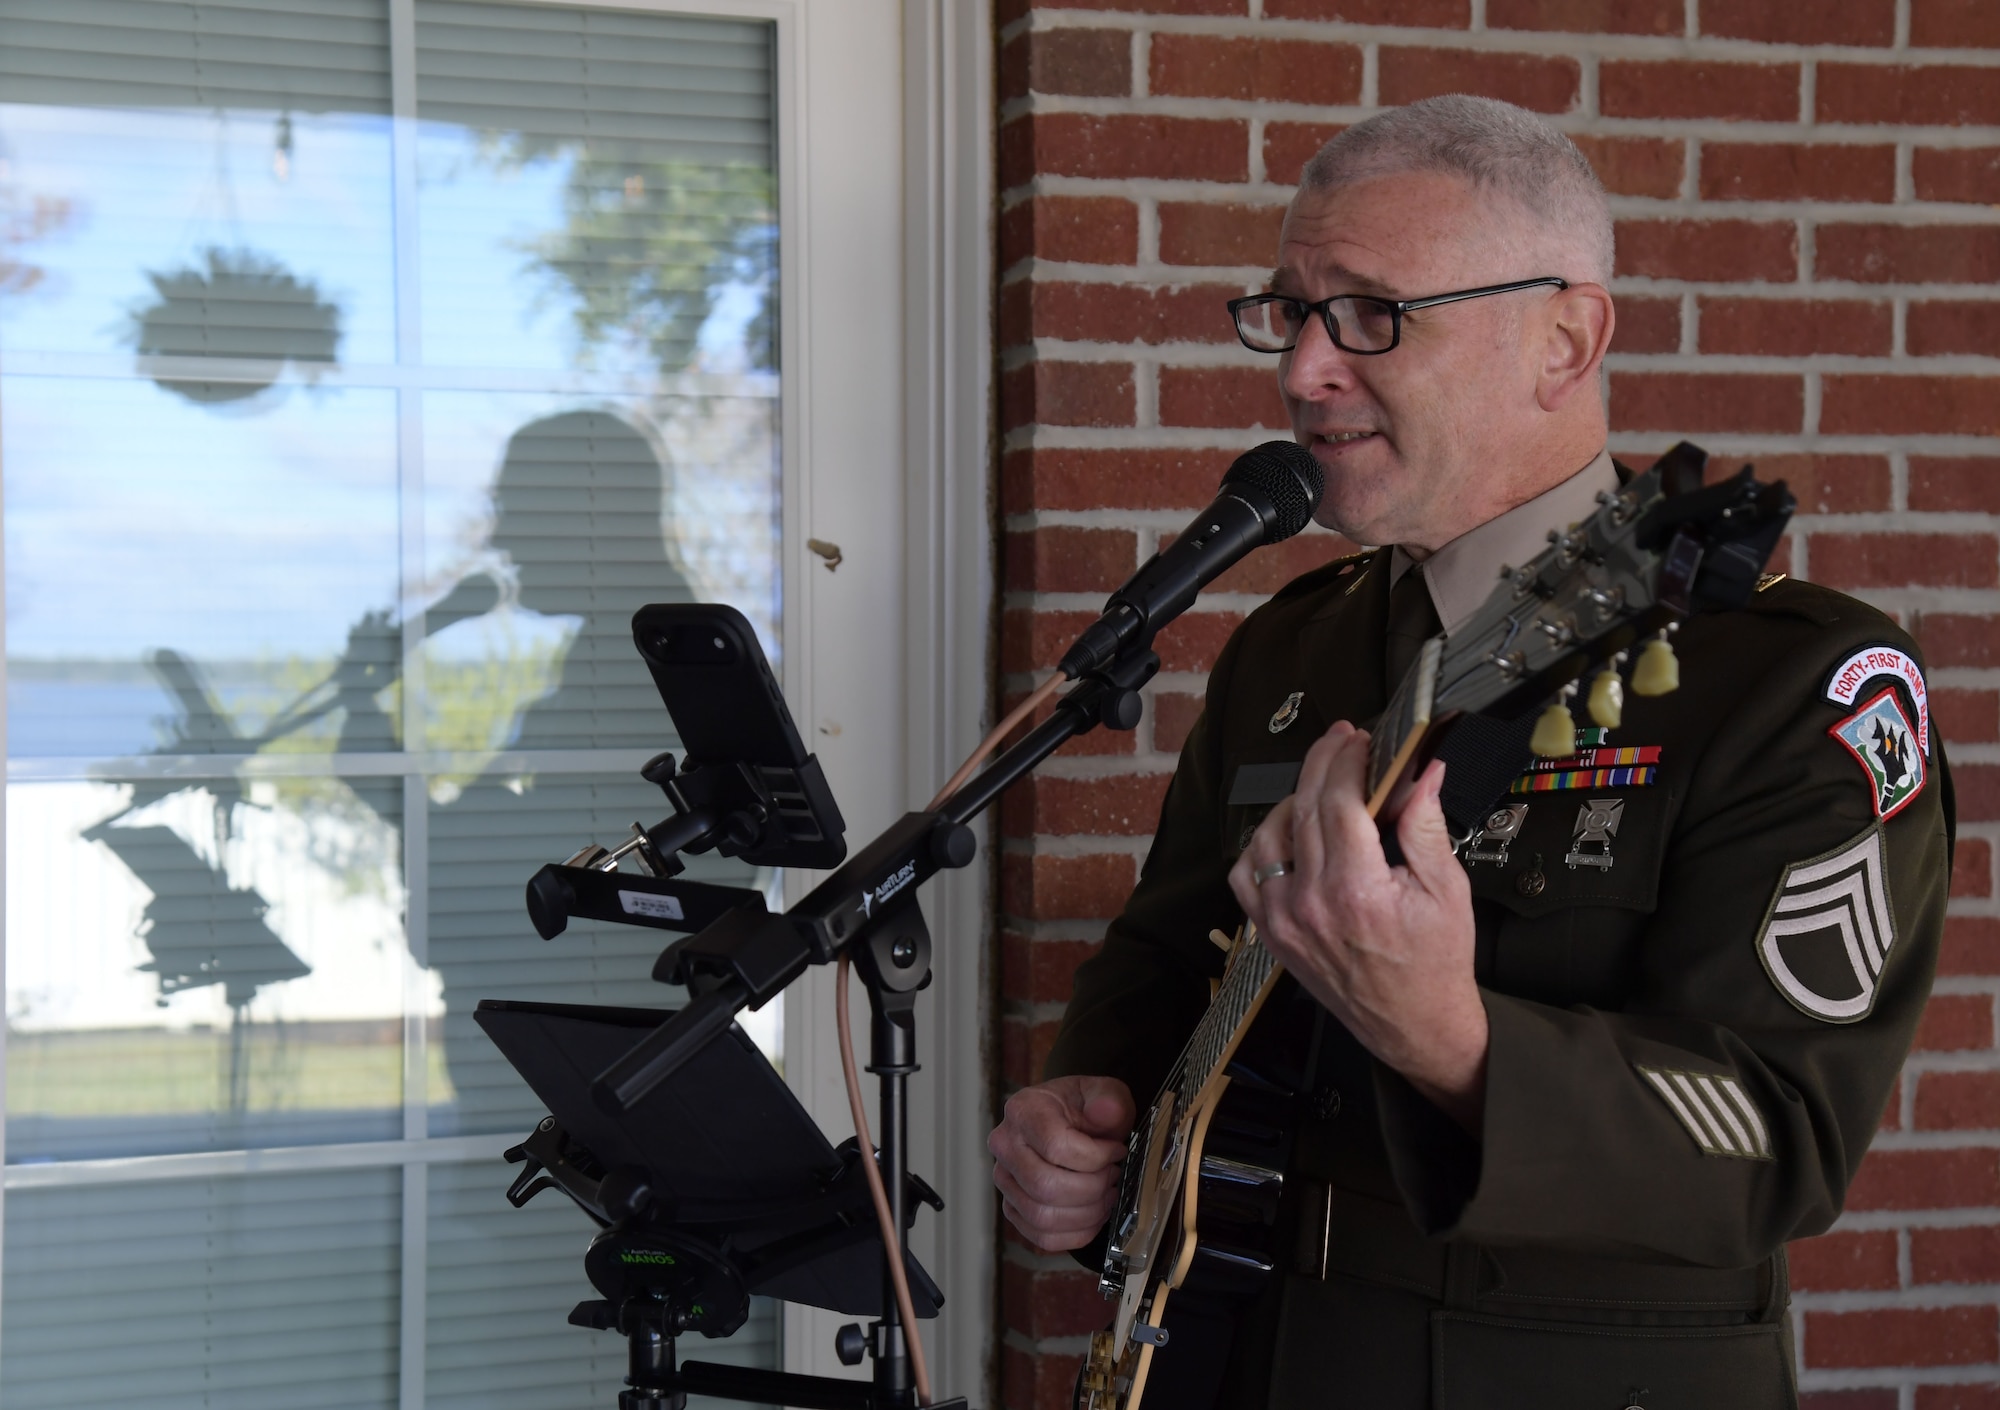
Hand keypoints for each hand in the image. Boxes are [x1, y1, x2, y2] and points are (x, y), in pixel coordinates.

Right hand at [988, 1075, 1134, 1251]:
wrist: (1070, 1122)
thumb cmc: (1086, 1109)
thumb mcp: (1105, 1093)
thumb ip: (1109, 1099)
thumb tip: (1105, 1110)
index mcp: (1023, 1111)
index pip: (1056, 1146)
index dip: (1096, 1157)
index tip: (1117, 1151)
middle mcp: (1005, 1146)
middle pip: (1046, 1186)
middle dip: (1092, 1189)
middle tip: (1113, 1176)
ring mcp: (1005, 1180)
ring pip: (1042, 1216)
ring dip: (1086, 1214)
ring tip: (1107, 1196)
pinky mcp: (1013, 1207)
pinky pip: (1041, 1236)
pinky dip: (1075, 1234)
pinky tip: (1094, 1215)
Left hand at [1227, 721, 1487, 1131]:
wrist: (1415, 1025)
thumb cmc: (1435, 962)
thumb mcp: (1448, 889)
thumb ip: (1425, 825)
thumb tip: (1422, 772)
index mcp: (1356, 889)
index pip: (1337, 800)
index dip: (1346, 759)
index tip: (1360, 740)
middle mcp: (1310, 902)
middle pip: (1302, 808)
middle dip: (1322, 764)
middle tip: (1341, 741)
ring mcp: (1282, 919)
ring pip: (1267, 835)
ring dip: (1292, 800)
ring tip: (1322, 787)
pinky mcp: (1271, 932)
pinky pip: (1247, 875)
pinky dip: (1262, 846)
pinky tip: (1289, 833)